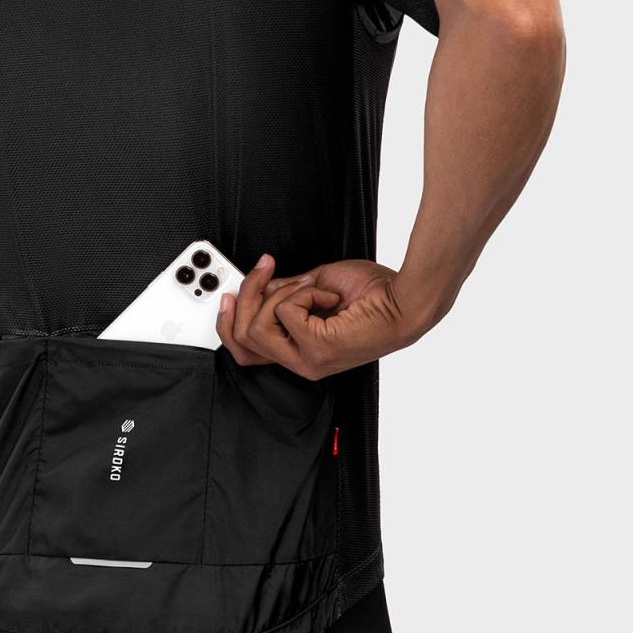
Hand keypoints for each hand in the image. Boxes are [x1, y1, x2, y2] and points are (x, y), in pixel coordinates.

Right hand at [215, 252, 409, 379]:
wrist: (404, 299)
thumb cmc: (375, 294)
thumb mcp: (317, 287)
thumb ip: (285, 292)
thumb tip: (261, 286)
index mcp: (301, 351)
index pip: (245, 351)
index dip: (228, 322)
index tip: (229, 292)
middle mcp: (302, 362)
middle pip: (243, 339)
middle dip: (246, 296)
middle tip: (263, 270)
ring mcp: (308, 360)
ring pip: (257, 326)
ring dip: (280, 294)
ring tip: (312, 288)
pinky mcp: (316, 348)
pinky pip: (285, 310)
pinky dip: (305, 292)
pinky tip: (330, 296)